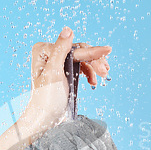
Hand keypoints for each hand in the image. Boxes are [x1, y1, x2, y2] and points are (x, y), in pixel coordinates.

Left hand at [0, 27, 111, 149]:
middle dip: (93, 60)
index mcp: (43, 50)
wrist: (46, 119)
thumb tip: (68, 29)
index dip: (90, 53)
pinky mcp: (64, 72)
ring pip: (82, 58)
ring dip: (94, 66)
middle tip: (106, 70)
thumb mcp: (54, 73)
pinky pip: (80, 66)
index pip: (73, 48)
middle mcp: (49, 53)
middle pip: (78, 51)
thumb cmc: (46, 99)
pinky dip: (89, 72)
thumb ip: (61, 50)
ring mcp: (57, 62)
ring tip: (104, 75)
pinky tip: (93, 81)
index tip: (106, 53)